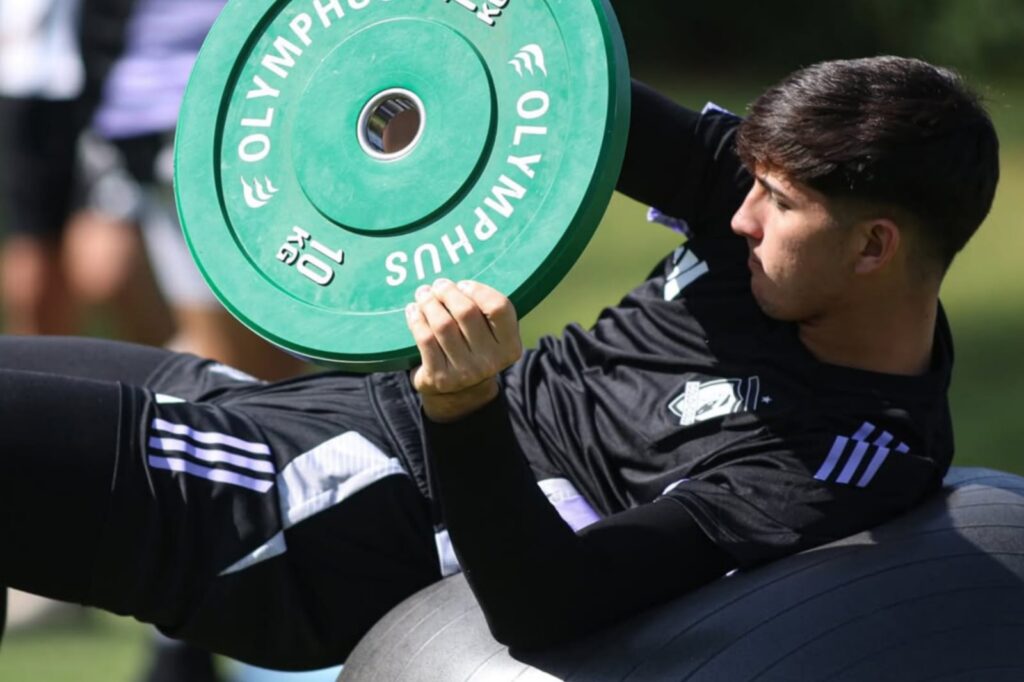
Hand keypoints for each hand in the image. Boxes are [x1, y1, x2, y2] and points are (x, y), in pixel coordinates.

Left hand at [406, 279, 522, 421]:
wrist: (460, 394)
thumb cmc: (474, 349)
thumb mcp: (491, 335)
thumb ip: (484, 311)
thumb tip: (454, 285)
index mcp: (509, 346)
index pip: (499, 307)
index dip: (478, 290)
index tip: (463, 285)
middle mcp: (490, 361)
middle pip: (466, 312)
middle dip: (448, 292)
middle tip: (438, 285)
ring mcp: (465, 372)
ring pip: (442, 324)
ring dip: (428, 303)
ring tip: (423, 294)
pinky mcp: (440, 378)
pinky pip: (425, 339)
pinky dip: (416, 320)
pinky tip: (413, 311)